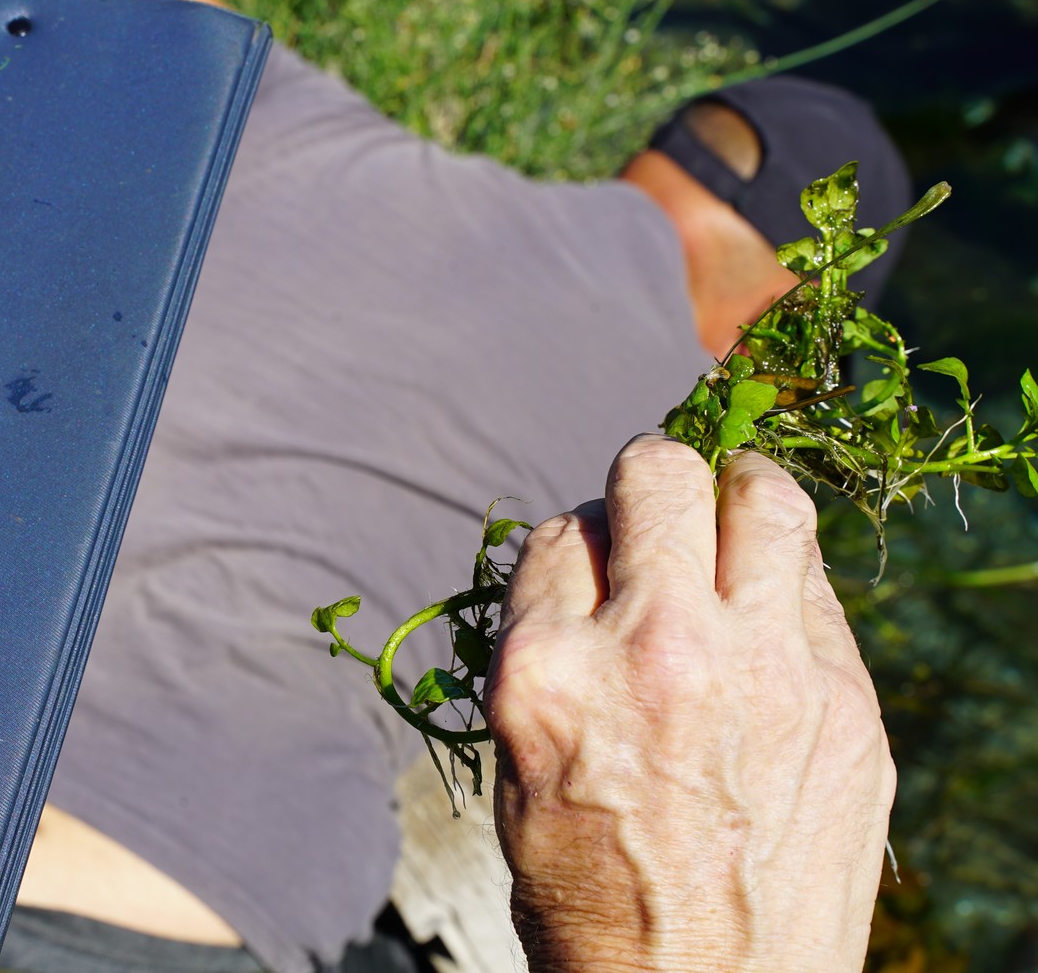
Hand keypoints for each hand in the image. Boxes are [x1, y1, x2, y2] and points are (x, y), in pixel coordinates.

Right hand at [485, 434, 894, 972]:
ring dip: (736, 496)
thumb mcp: (520, 762)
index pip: (563, 531)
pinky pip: (818, 587)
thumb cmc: (592, 891)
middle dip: (650, 480)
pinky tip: (768, 622)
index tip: (594, 568)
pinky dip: (785, 583)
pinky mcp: (846, 701)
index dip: (579, 543)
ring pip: (764, 498)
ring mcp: (764, 668)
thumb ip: (551, 647)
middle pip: (658, 476)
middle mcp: (655, 648)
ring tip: (731, 520)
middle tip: (660, 509)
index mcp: (550, 670)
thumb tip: (591, 563)